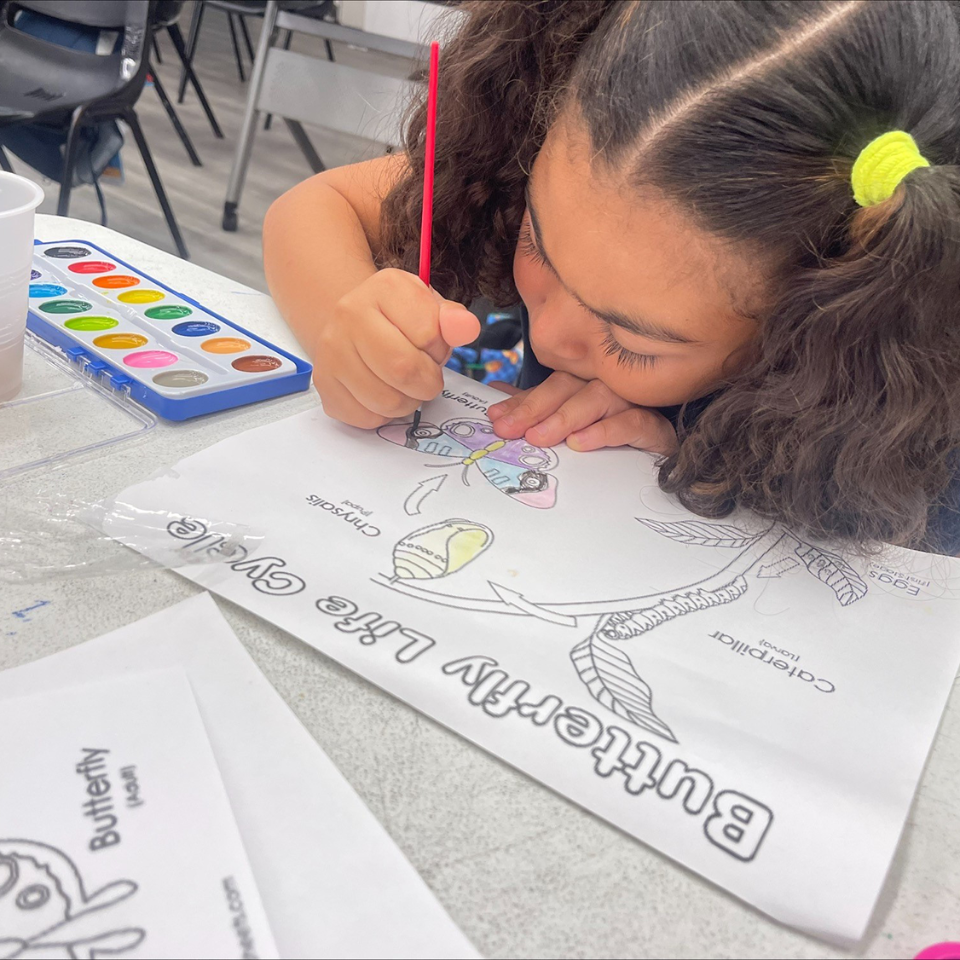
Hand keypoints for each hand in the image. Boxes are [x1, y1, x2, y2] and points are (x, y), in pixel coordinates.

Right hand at [313, 268, 479, 427]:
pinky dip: (382, 415)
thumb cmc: (401, 321)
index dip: (439, 349)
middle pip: (403, 370)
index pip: (428, 333)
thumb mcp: (431, 310)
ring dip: (407, 402)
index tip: (431, 346)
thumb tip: (466, 327)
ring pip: (386, 401)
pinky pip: (366, 418)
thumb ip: (453, 321)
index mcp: (384, 287)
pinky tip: (381, 393)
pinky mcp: (323, 384)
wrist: (355, 326)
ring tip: (403, 385)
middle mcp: (349, 313)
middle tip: (425, 378)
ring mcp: (330, 350)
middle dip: (427, 384)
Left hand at [487, 372, 677, 454]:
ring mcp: (633, 403)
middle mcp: (608, 386)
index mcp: (585, 383)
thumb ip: (536, 410)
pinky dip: (605, 431)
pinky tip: (581, 443)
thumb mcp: (569, 425)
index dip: (521, 402)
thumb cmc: (614, 435)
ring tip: (541, 437)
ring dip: (566, 417)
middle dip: (536, 407)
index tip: (496, 419)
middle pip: (568, 386)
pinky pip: (632, 422)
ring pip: (599, 398)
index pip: (548, 387)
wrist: (663, 456)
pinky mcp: (656, 427)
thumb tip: (496, 403)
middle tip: (511, 429)